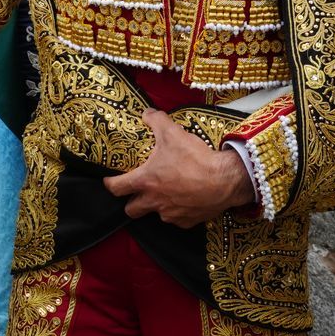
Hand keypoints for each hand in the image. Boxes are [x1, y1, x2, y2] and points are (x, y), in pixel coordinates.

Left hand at [103, 110, 254, 227]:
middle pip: (131, 210)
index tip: (110, 180)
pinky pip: (176, 219)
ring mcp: (170, 214)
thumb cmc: (195, 159)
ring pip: (155, 214)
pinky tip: (186, 199)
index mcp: (146, 181)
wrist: (224, 180)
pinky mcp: (187, 221)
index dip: (110, 184)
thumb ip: (156, 121)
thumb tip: (147, 114)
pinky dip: (178, 211)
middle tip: (137, 191)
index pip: (116, 188)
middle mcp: (154, 202)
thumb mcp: (173, 133)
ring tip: (166, 193)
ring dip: (157, 205)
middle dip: (131, 202)